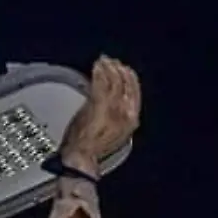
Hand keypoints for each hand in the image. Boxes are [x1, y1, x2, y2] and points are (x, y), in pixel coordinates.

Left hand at [58, 55, 141, 173]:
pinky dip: (99, 72)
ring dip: (108, 68)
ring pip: (113, 81)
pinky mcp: (98, 104)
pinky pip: (100, 83)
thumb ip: (118, 115)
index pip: (135, 92)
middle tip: (112, 62)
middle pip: (125, 83)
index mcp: (132, 120)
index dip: (130, 78)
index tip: (125, 69)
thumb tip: (115, 99)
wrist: (82, 156)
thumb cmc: (94, 147)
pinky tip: (96, 67)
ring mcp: (112, 108)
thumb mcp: (115, 133)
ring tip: (102, 61)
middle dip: (119, 70)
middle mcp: (125, 112)